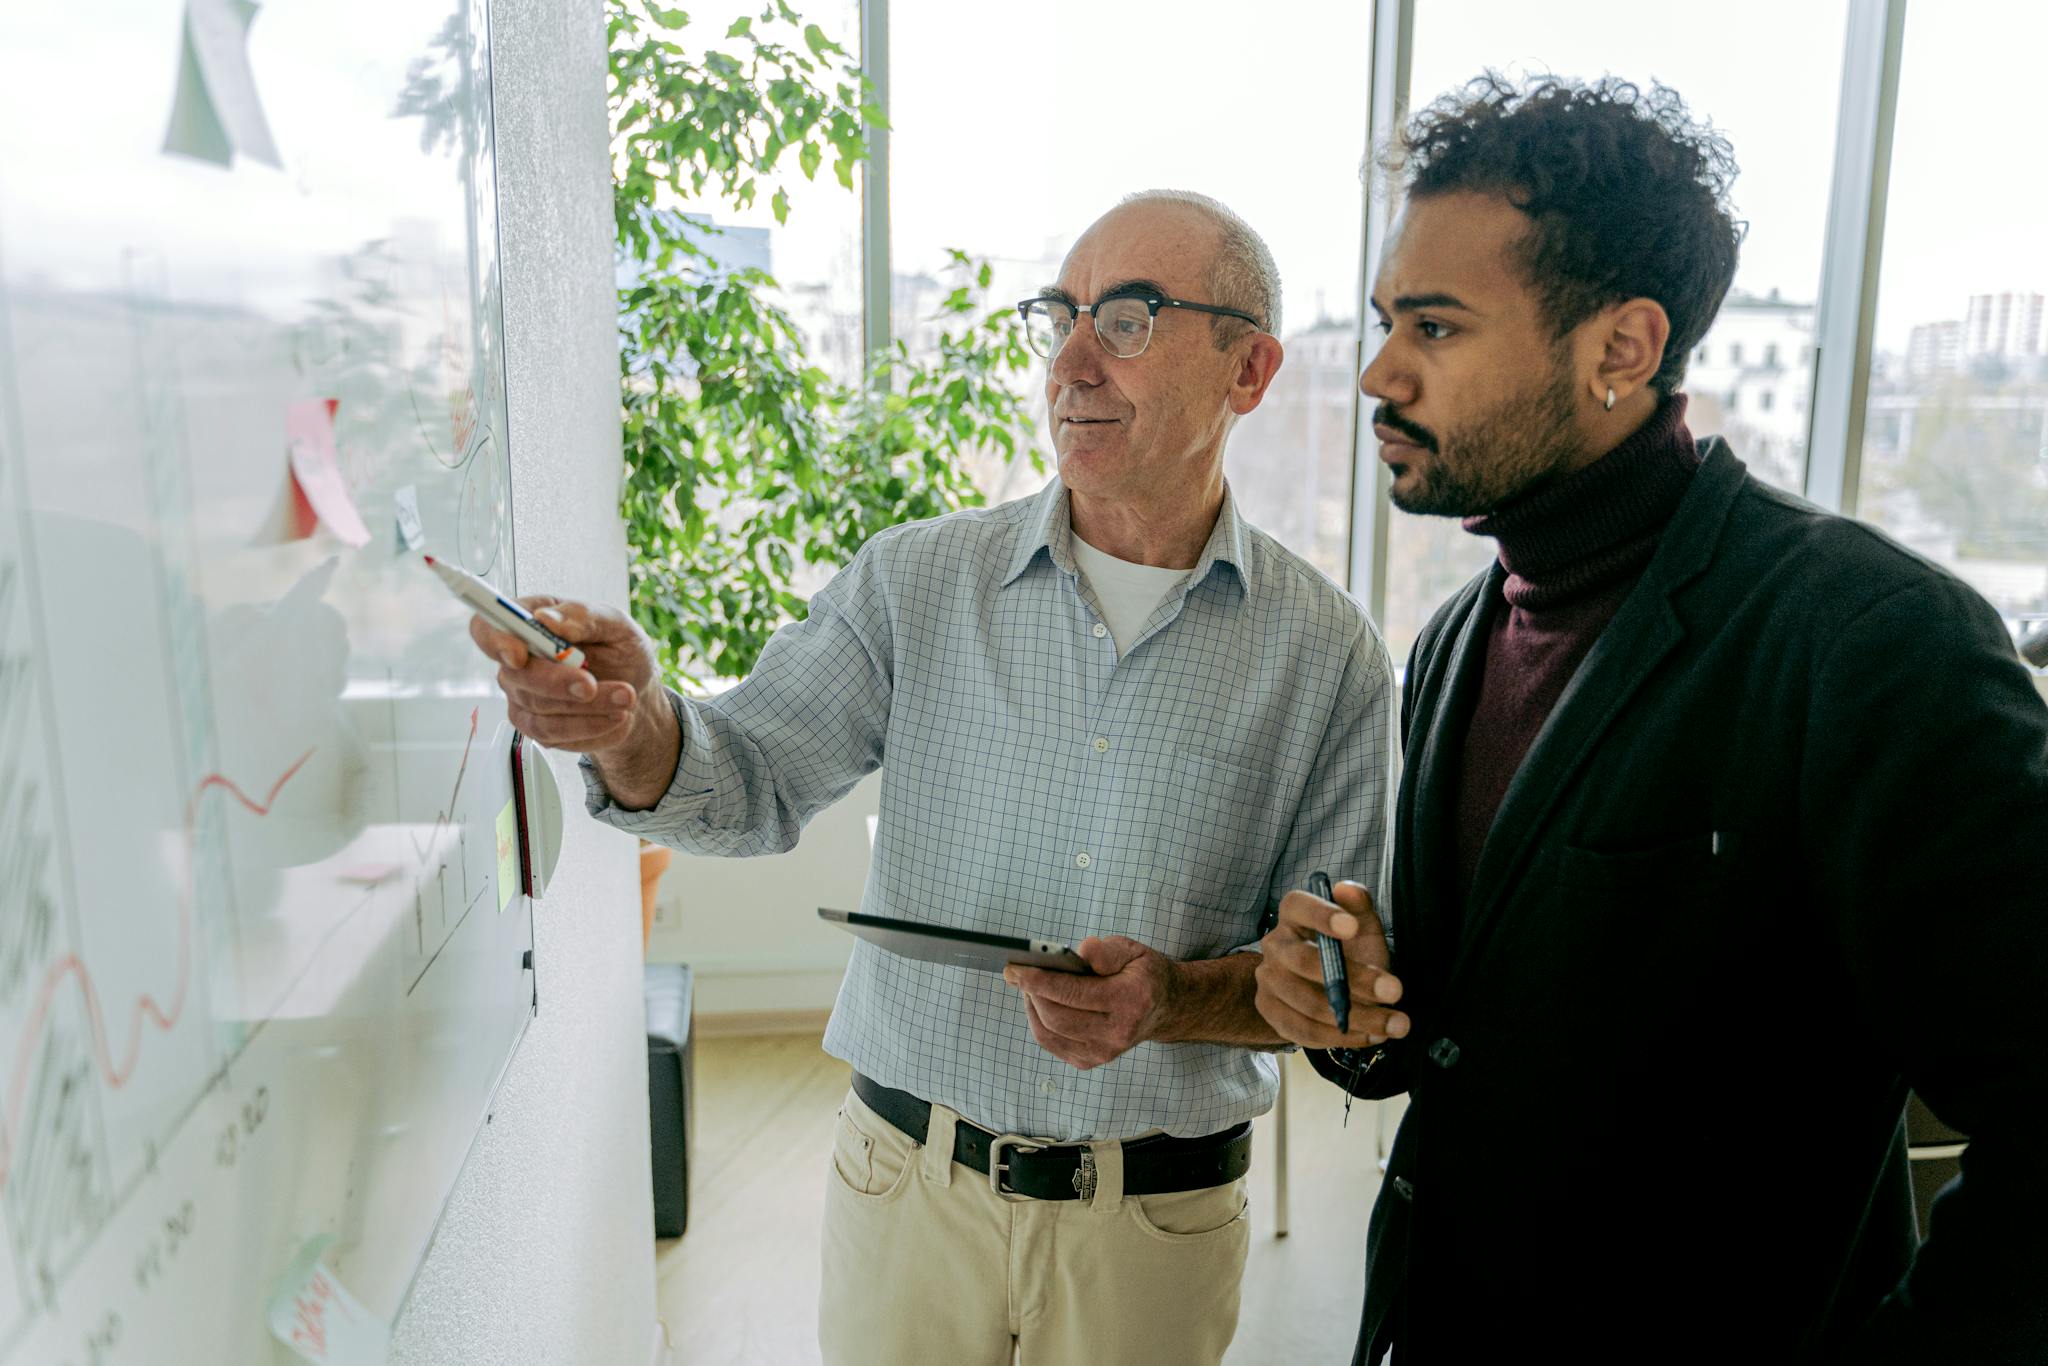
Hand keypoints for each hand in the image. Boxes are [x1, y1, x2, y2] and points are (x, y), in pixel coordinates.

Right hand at [468, 596, 663, 759]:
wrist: (636, 687)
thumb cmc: (619, 647)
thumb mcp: (615, 623)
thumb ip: (583, 616)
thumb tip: (548, 620)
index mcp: (529, 621)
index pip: (486, 629)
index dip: (495, 642)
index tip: (519, 655)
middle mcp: (517, 661)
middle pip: (515, 678)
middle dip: (557, 684)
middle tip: (592, 686)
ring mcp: (523, 697)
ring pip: (540, 713)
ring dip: (587, 710)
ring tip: (625, 699)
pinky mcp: (537, 728)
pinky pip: (556, 736)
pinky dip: (592, 729)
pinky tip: (618, 717)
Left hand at [1003, 936, 1178, 1069]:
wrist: (1165, 1008)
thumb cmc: (1143, 974)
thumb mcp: (1132, 950)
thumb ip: (1107, 951)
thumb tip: (1081, 952)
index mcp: (1130, 1000)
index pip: (1073, 993)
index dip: (1039, 980)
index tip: (1015, 968)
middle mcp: (1118, 1032)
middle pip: (1056, 1016)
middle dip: (1030, 993)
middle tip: (1018, 972)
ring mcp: (1104, 1052)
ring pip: (1048, 1033)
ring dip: (1031, 1007)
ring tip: (1028, 985)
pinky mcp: (1090, 1061)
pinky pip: (1051, 1043)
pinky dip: (1038, 1021)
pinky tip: (1039, 1003)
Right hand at [1254, 880, 1407, 1049]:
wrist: (1332, 987)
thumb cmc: (1350, 951)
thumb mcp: (1363, 927)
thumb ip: (1360, 906)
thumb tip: (1348, 889)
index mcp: (1293, 914)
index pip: (1298, 906)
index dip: (1321, 915)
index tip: (1351, 927)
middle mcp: (1274, 945)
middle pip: (1303, 961)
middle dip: (1354, 979)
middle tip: (1395, 990)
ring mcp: (1268, 981)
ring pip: (1309, 1004)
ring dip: (1358, 1017)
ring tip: (1395, 1024)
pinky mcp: (1270, 1012)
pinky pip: (1304, 1031)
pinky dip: (1341, 1038)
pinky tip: (1371, 1035)